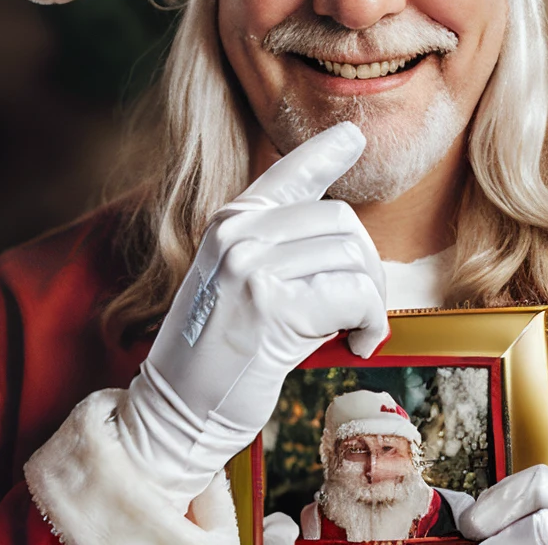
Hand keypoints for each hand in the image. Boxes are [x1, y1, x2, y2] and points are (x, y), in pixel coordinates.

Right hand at [117, 122, 388, 502]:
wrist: (175, 411)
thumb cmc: (215, 353)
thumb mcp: (235, 281)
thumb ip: (277, 249)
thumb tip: (345, 237)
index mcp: (230, 221)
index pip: (289, 172)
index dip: (326, 152)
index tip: (354, 136)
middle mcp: (239, 234)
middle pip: (341, 220)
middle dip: (367, 265)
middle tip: (360, 308)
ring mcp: (252, 267)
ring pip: (354, 257)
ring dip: (371, 299)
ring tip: (355, 329)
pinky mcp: (273, 308)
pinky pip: (354, 295)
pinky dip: (372, 321)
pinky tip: (360, 343)